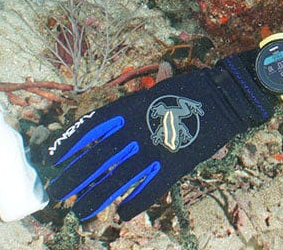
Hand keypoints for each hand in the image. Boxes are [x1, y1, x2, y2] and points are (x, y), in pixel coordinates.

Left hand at [46, 54, 276, 220]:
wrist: (228, 96)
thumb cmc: (198, 87)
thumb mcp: (171, 84)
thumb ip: (157, 85)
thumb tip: (161, 69)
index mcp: (135, 105)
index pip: (94, 125)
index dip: (71, 142)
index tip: (54, 158)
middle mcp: (140, 127)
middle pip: (98, 158)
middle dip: (74, 178)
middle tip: (57, 193)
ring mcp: (156, 148)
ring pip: (118, 179)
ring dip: (97, 198)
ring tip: (81, 212)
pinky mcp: (175, 164)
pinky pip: (150, 189)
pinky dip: (135, 204)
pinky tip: (123, 214)